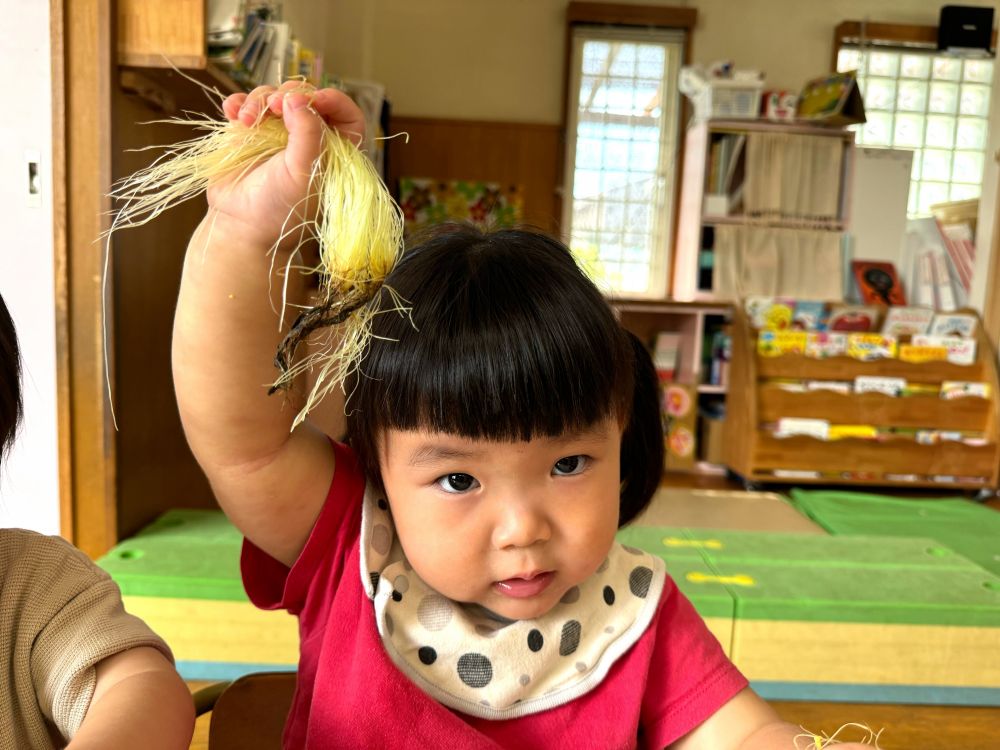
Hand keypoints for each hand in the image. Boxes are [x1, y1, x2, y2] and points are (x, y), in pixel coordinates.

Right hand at [209, 82, 365, 248]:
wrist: (242, 226)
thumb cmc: (280, 208)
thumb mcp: (302, 172)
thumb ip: (308, 134)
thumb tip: (298, 98)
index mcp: (333, 152)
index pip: (346, 115)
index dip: (335, 101)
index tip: (316, 99)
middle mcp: (308, 139)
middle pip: (306, 97)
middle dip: (290, 94)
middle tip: (275, 106)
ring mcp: (277, 133)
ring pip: (274, 96)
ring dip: (259, 100)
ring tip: (246, 121)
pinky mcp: (250, 133)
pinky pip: (246, 104)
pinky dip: (238, 103)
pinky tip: (233, 115)